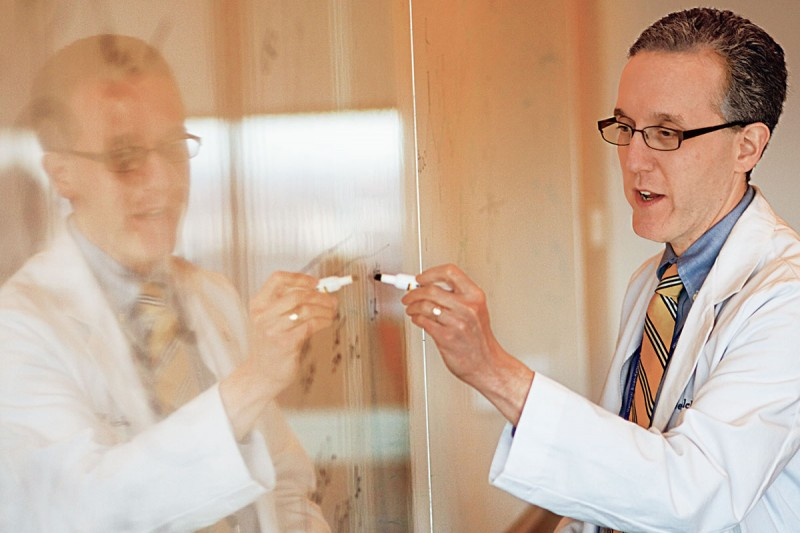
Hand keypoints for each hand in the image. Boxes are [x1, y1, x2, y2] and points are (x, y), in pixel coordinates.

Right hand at [247, 271, 337, 389]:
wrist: (262, 374)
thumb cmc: (272, 344)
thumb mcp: (272, 319)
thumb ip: (289, 303)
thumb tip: (321, 289)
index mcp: (258, 304)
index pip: (277, 279)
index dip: (299, 278)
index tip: (316, 282)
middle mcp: (263, 315)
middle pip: (297, 294)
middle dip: (320, 295)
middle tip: (331, 300)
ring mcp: (273, 330)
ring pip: (306, 309)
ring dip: (325, 309)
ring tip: (332, 312)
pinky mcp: (286, 343)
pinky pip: (310, 325)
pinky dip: (324, 320)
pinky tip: (327, 321)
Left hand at [401, 264, 533, 423]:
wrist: (486, 364)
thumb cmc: (479, 339)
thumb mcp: (475, 310)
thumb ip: (456, 296)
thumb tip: (428, 285)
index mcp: (475, 296)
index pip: (450, 272)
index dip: (430, 273)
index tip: (420, 278)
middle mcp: (467, 307)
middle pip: (431, 289)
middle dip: (414, 292)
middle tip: (408, 295)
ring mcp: (457, 322)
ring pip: (424, 305)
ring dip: (412, 306)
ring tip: (411, 309)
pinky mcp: (446, 337)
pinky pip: (423, 321)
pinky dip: (416, 318)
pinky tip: (418, 319)